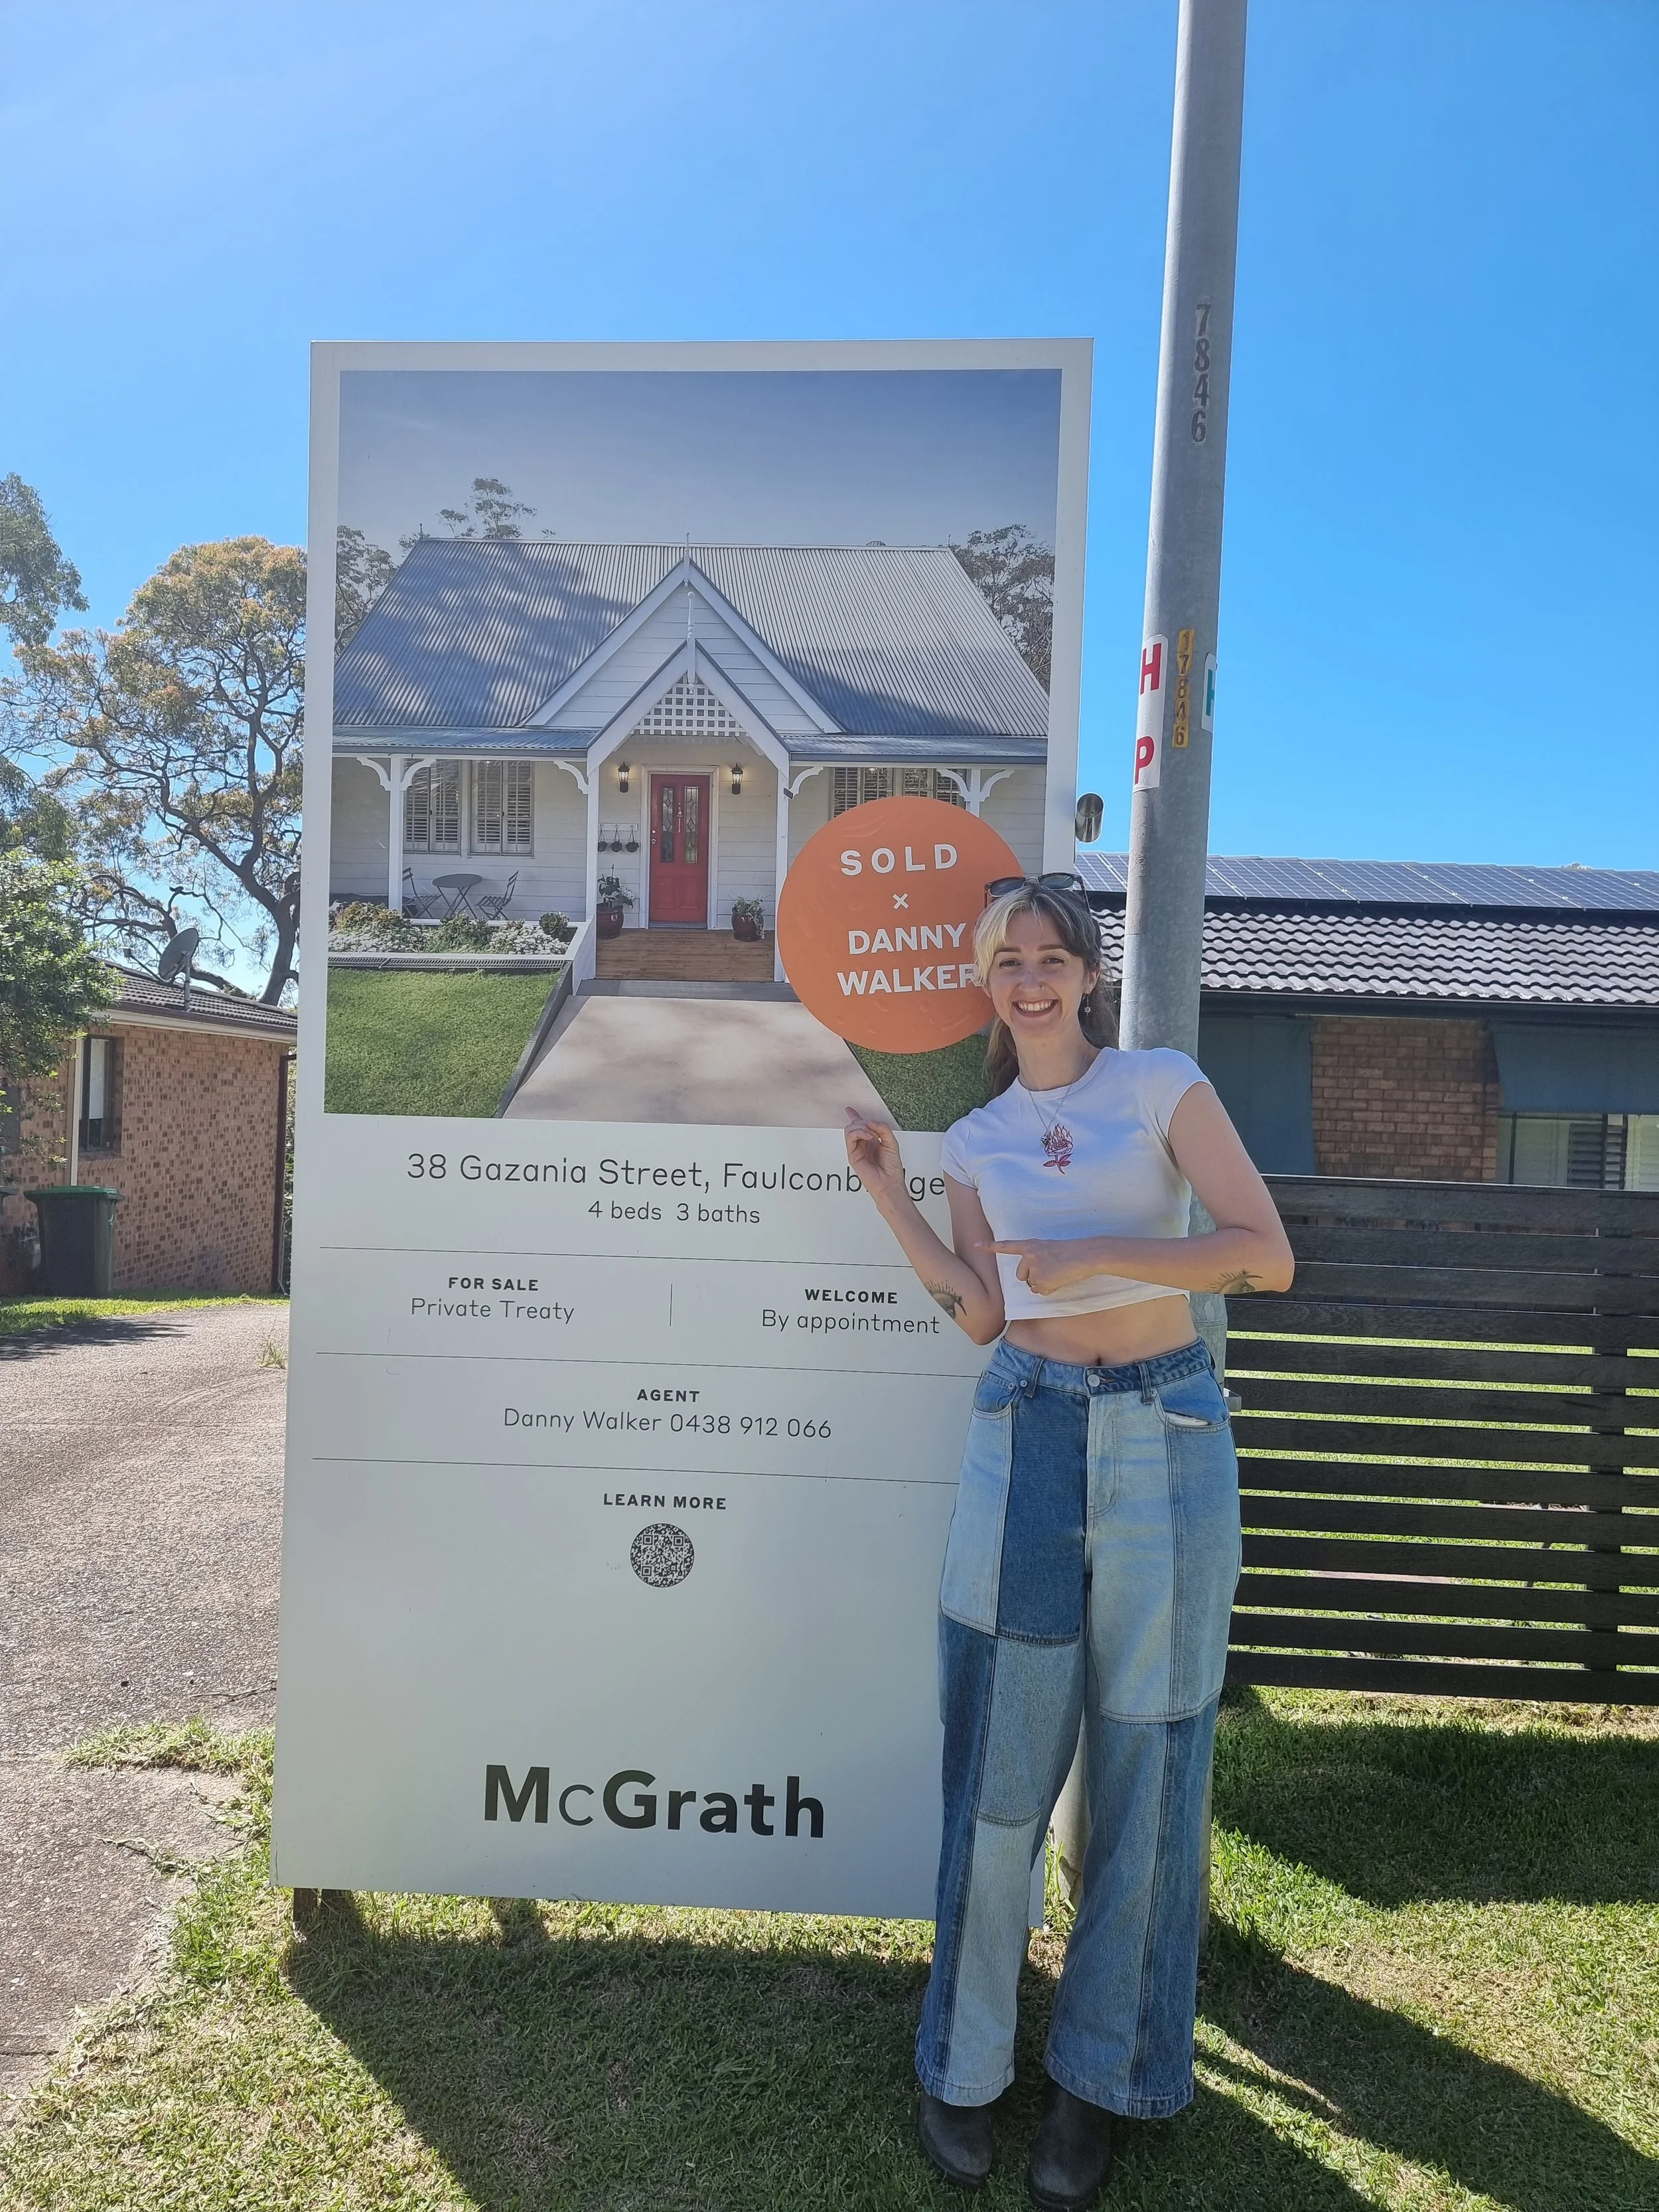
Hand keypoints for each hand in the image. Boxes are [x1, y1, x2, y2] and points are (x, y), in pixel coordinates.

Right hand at [844, 1109, 908, 1208]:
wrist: (889, 1182)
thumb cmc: (892, 1167)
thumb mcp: (892, 1142)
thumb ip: (883, 1128)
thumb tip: (870, 1122)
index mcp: (872, 1141)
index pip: (860, 1126)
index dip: (854, 1116)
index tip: (849, 1109)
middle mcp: (863, 1144)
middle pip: (855, 1125)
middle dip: (864, 1121)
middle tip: (874, 1130)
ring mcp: (857, 1149)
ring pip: (850, 1129)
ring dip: (862, 1127)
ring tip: (872, 1135)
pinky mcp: (852, 1154)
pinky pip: (850, 1136)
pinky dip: (859, 1132)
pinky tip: (868, 1137)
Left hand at [982, 1239, 1101, 1296]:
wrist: (1086, 1254)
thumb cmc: (1071, 1252)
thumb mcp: (1049, 1249)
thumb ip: (1037, 1259)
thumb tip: (1032, 1281)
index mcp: (1031, 1245)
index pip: (1007, 1246)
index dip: (990, 1246)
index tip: (975, 1244)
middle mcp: (1029, 1256)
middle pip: (1020, 1276)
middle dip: (1032, 1278)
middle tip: (1050, 1271)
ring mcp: (1034, 1268)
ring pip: (1031, 1285)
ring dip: (1043, 1284)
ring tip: (1058, 1273)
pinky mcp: (1041, 1279)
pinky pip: (1041, 1291)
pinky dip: (1050, 1289)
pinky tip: (1060, 1279)